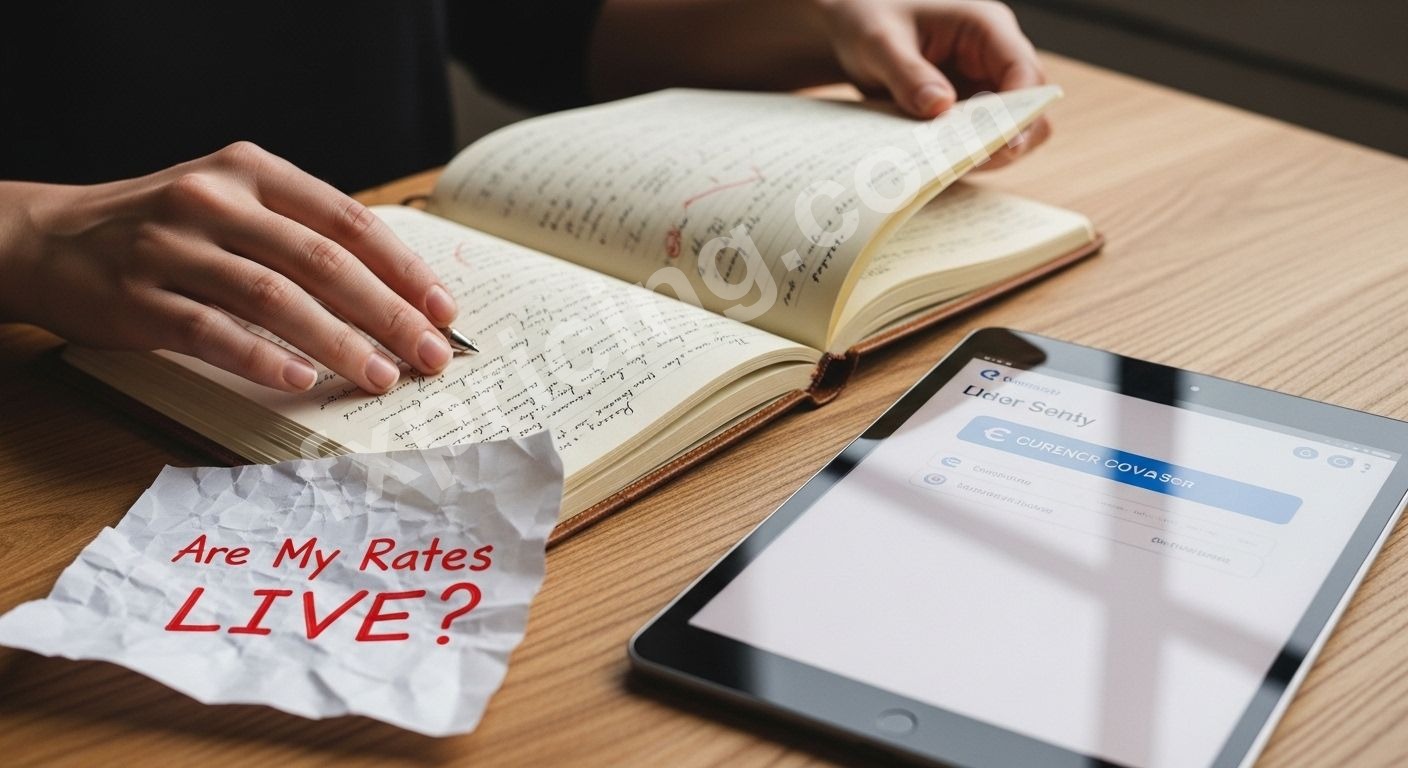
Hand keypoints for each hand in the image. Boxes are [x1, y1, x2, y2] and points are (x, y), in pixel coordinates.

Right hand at [0, 142, 456, 393]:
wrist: (50, 239)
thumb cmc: (165, 227)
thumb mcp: (233, 202)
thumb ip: (300, 233)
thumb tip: (393, 289)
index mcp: (252, 172)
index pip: (347, 220)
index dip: (403, 268)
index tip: (442, 308)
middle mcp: (215, 201)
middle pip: (323, 261)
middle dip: (388, 313)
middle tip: (430, 354)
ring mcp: (174, 249)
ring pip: (275, 298)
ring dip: (338, 342)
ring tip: (381, 376)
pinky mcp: (140, 299)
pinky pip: (213, 332)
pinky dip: (262, 358)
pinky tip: (302, 379)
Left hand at [816, 0, 1049, 167]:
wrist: (853, 32)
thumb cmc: (869, 23)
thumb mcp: (879, 44)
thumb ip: (908, 74)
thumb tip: (940, 108)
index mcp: (985, 27)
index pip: (1023, 70)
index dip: (1022, 110)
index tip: (1005, 144)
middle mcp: (994, 57)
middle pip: (1030, 107)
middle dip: (1008, 138)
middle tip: (971, 164)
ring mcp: (986, 85)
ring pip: (1013, 130)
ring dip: (988, 152)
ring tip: (947, 166)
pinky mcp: (971, 110)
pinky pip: (984, 141)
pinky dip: (967, 156)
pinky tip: (938, 164)